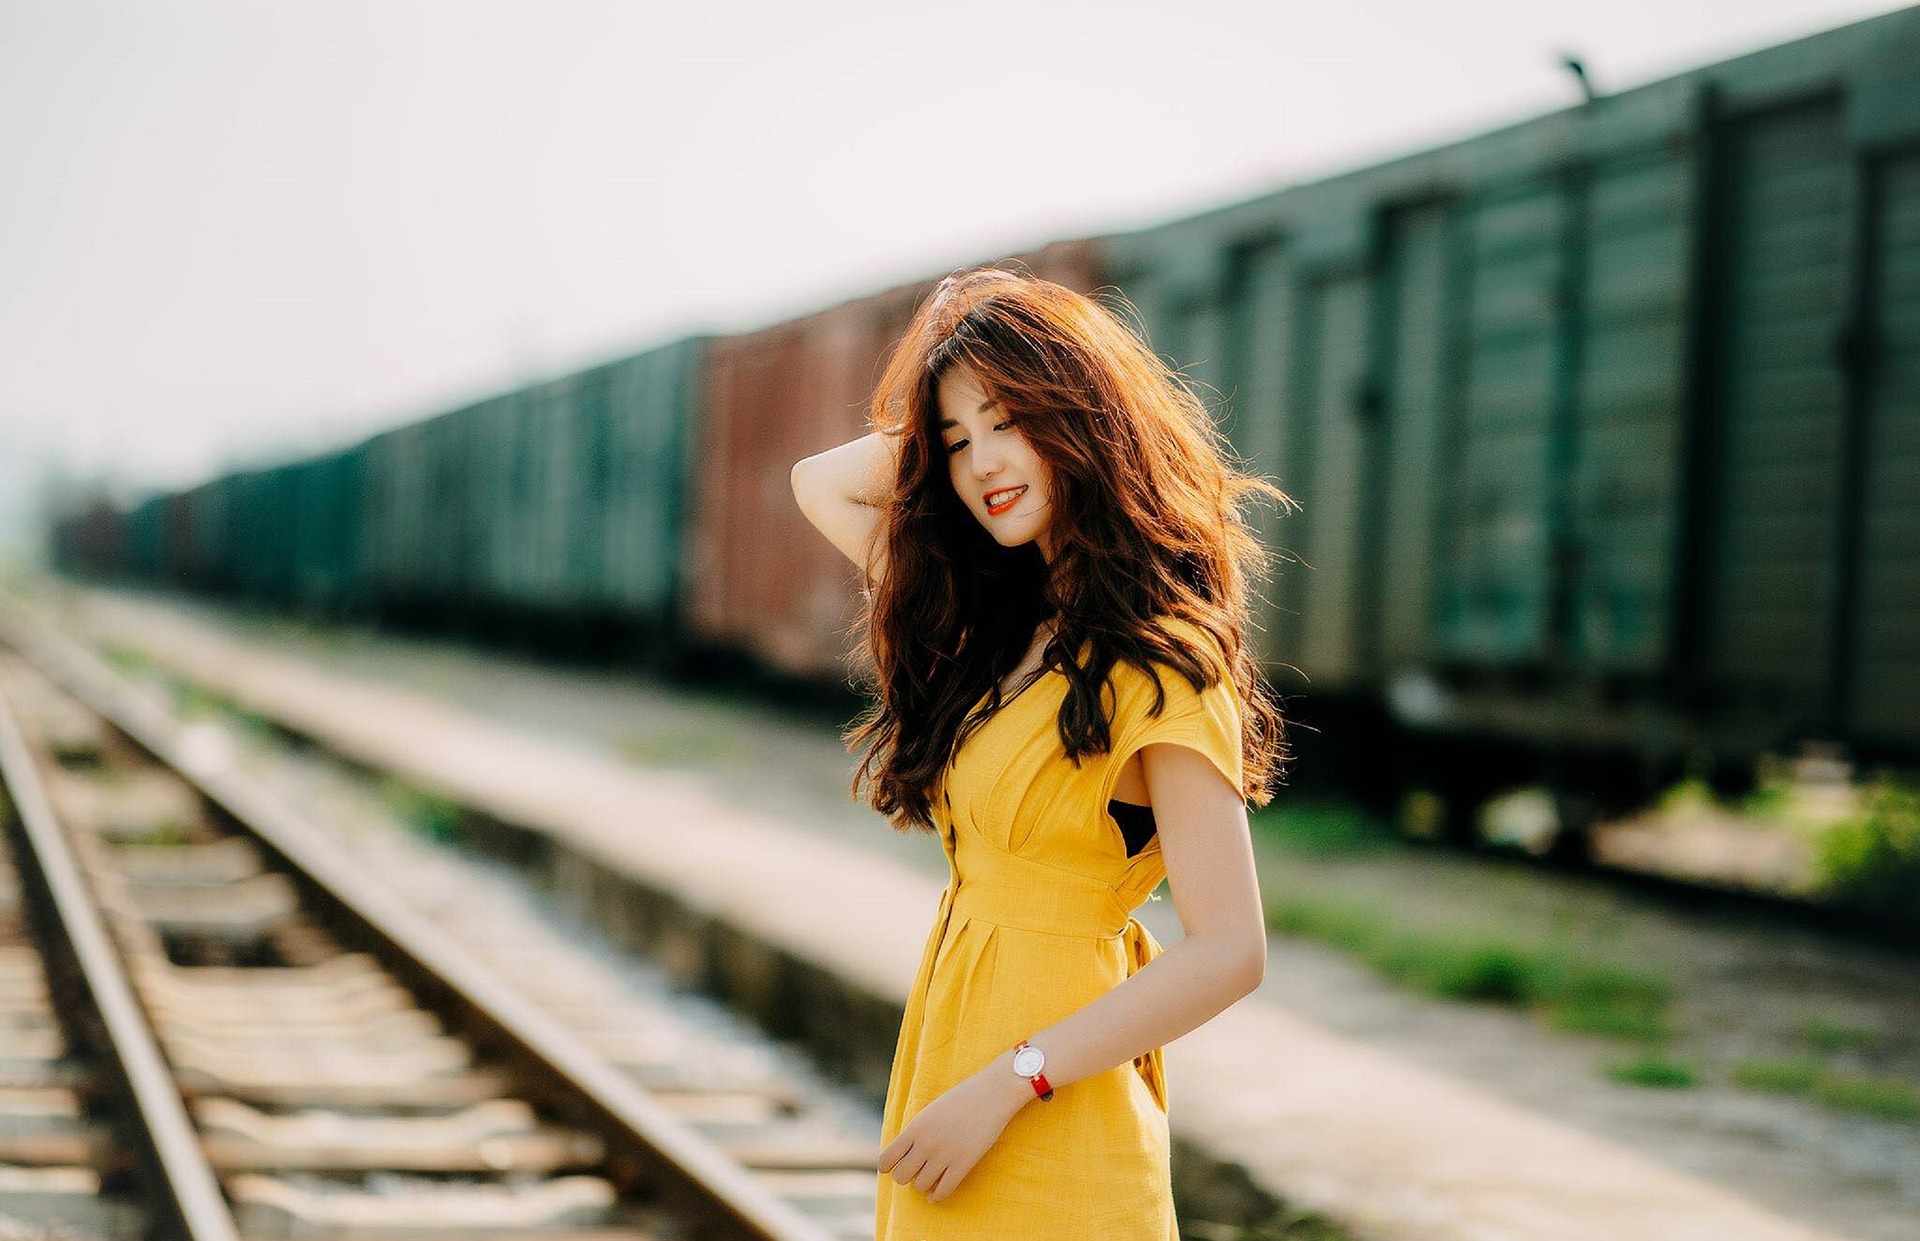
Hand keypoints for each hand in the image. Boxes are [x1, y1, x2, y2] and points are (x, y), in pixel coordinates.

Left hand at [878, 1057, 1029, 1203]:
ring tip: (931, 1176)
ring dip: (924, 1184)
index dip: (888, 1166)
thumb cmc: (962, 1099)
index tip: (895, 1165)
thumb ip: (916, 1132)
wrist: (993, 1093)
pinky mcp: (964, 1164)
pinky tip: (936, 1193)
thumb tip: (904, 1156)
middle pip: (901, 1177)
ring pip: (920, 1186)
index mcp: (915, 1127)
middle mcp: (926, 1143)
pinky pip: (943, 1191)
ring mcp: (944, 1155)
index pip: (886, 1160)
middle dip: (907, 1176)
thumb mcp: (931, 1112)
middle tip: (917, 1169)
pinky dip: (937, 1196)